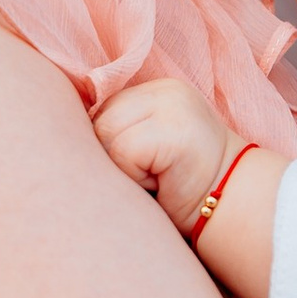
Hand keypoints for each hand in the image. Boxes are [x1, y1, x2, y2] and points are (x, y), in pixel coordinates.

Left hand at [94, 76, 233, 233]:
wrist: (236, 208)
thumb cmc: (182, 190)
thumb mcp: (148, 148)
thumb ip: (118, 132)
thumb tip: (60, 136)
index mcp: (156, 91)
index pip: (99, 108)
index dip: (105, 145)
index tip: (135, 168)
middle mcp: (165, 89)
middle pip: (97, 121)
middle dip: (110, 157)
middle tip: (149, 176)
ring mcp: (173, 104)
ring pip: (106, 134)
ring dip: (122, 169)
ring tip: (155, 179)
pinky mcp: (175, 128)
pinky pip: (123, 151)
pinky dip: (134, 176)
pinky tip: (162, 183)